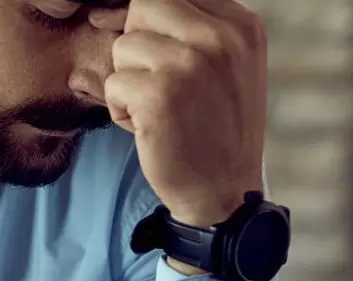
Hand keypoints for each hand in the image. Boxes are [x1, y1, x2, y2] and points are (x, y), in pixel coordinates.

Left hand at [92, 0, 267, 228]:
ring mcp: (192, 62)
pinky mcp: (161, 93)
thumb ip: (190, 29)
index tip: (156, 56)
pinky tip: (149, 127)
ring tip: (156, 108)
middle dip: (136, 45)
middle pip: (144, 6)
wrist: (222, 190)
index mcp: (241, 24)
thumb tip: (112, 9)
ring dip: (128, 81)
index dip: (150, 21)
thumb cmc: (214, 127)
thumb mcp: (224, 65)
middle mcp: (221, 36)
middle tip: (154, 82)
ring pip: (123, 45)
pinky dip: (121, 110)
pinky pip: (113, 83)